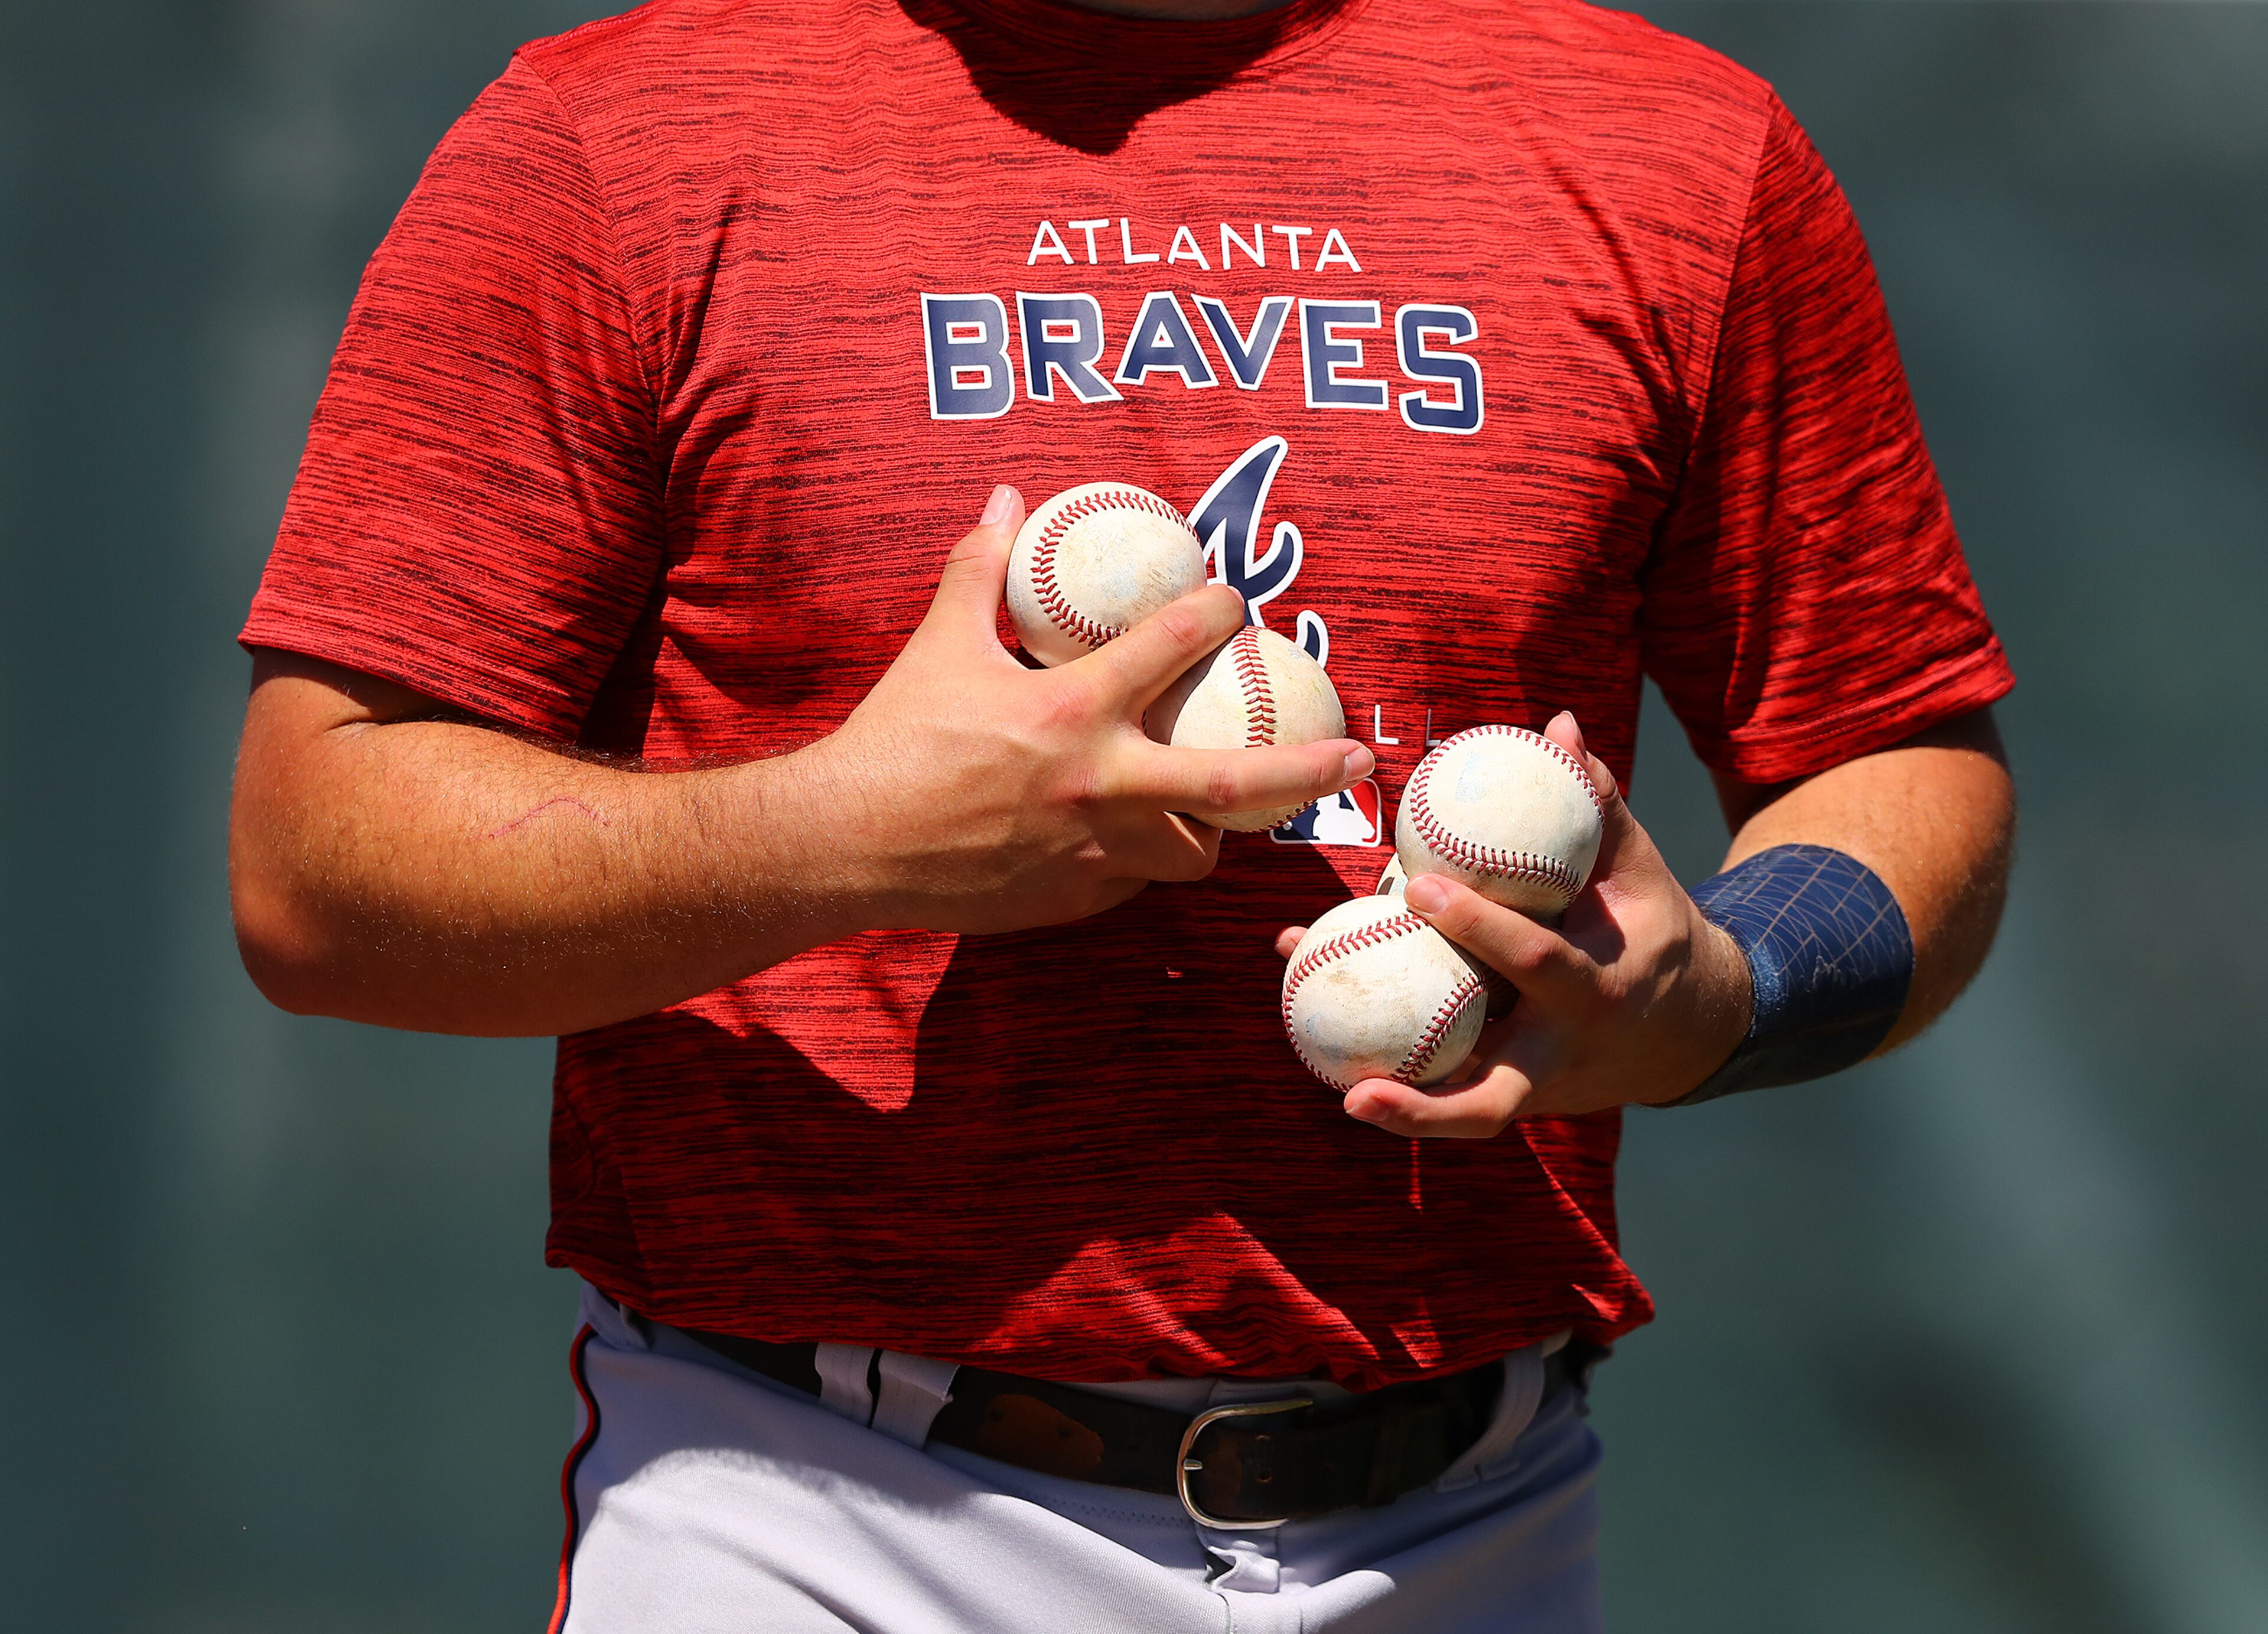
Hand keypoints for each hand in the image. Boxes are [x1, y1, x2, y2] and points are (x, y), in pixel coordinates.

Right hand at [816, 484, 1374, 934]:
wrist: (848, 844)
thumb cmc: (894, 738)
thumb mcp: (938, 645)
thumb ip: (979, 571)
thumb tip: (1001, 499)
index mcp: (1073, 709)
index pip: (1172, 646)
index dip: (1215, 613)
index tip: (1238, 601)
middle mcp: (1101, 785)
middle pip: (1234, 782)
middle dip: (1308, 771)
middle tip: (1360, 759)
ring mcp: (1094, 854)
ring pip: (1194, 850)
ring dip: (1219, 830)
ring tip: (1232, 813)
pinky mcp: (1076, 900)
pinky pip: (1134, 881)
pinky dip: (1142, 857)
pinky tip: (1134, 839)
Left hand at [1271, 712, 1750, 1136]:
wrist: (1689, 1031)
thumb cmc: (1651, 931)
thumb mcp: (1640, 872)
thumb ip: (1599, 805)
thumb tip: (1558, 726)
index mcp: (1598, 990)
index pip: (1535, 961)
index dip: (1478, 927)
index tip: (1418, 886)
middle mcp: (1562, 1054)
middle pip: (1495, 1095)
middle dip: (1432, 1097)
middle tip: (1360, 1077)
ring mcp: (1537, 1088)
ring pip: (1470, 1112)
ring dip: (1408, 1112)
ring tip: (1345, 1096)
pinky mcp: (1515, 1097)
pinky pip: (1454, 1094)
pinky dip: (1403, 1086)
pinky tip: (1339, 1062)